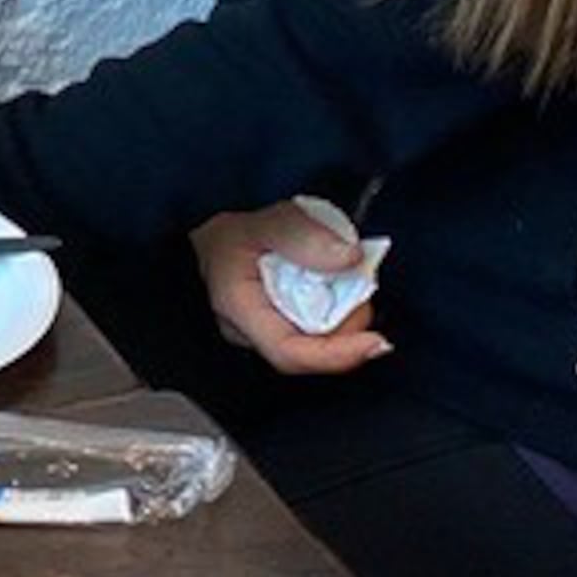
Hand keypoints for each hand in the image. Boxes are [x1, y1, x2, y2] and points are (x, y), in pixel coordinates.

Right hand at [191, 200, 391, 379]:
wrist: (200, 245)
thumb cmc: (221, 237)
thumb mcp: (256, 222)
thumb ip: (300, 234)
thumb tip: (350, 256)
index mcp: (241, 311)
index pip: (290, 352)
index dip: (337, 354)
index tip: (377, 342)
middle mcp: (253, 336)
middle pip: (312, 349)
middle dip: (349, 324)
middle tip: (363, 282)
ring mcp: (268, 337)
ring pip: (317, 341)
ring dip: (344, 314)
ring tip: (350, 277)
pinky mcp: (283, 330)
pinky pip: (316, 330)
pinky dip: (335, 309)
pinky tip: (339, 287)